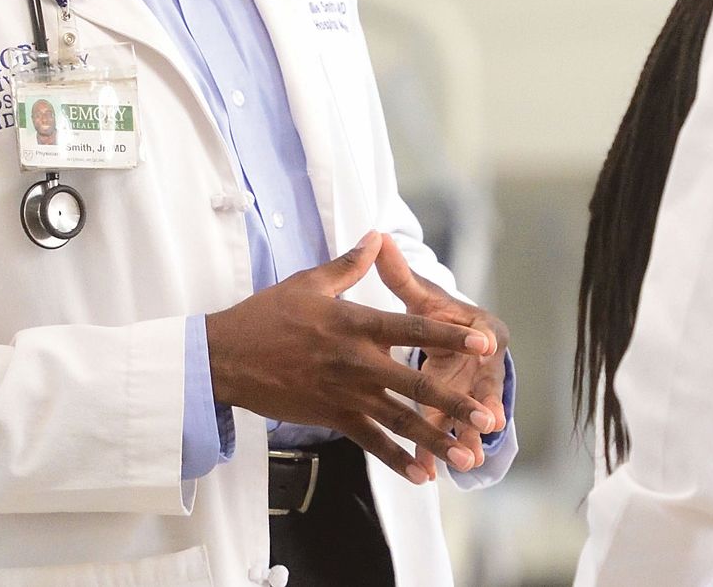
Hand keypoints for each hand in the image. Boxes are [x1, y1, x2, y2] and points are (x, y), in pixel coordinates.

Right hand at [204, 230, 499, 483]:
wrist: (226, 356)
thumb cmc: (267, 314)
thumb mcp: (309, 282)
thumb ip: (349, 264)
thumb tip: (376, 236)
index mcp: (354, 323)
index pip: (412, 329)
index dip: (449, 337)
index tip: (483, 343)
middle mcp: (356, 361)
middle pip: (415, 384)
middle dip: (454, 402)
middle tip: (487, 417)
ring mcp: (345, 393)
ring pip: (398, 420)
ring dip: (434, 439)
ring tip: (465, 457)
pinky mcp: (331, 417)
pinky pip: (370, 441)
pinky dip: (396, 459)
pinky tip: (421, 475)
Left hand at [374, 233, 510, 478]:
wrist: (461, 341)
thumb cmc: (439, 313)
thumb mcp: (422, 294)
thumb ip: (399, 273)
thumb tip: (379, 237)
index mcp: (478, 329)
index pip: (478, 333)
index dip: (479, 339)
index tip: (487, 345)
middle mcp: (481, 363)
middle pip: (479, 384)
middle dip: (481, 403)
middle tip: (487, 420)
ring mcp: (470, 392)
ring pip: (464, 417)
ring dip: (464, 437)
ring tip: (465, 460)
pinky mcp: (455, 414)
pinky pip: (443, 435)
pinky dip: (434, 452)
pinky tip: (428, 474)